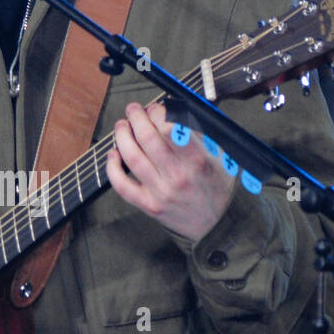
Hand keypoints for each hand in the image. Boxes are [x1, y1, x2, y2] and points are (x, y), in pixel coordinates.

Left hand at [107, 101, 235, 242]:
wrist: (217, 226)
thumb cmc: (217, 187)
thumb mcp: (220, 157)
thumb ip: (199, 134)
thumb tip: (175, 110)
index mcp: (197, 161)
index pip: (170, 128)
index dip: (158, 113)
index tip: (157, 108)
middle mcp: (178, 176)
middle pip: (148, 138)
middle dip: (137, 118)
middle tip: (134, 110)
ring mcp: (161, 192)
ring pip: (132, 157)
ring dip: (122, 136)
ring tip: (122, 126)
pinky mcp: (149, 205)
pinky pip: (122, 186)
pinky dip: (112, 168)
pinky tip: (113, 154)